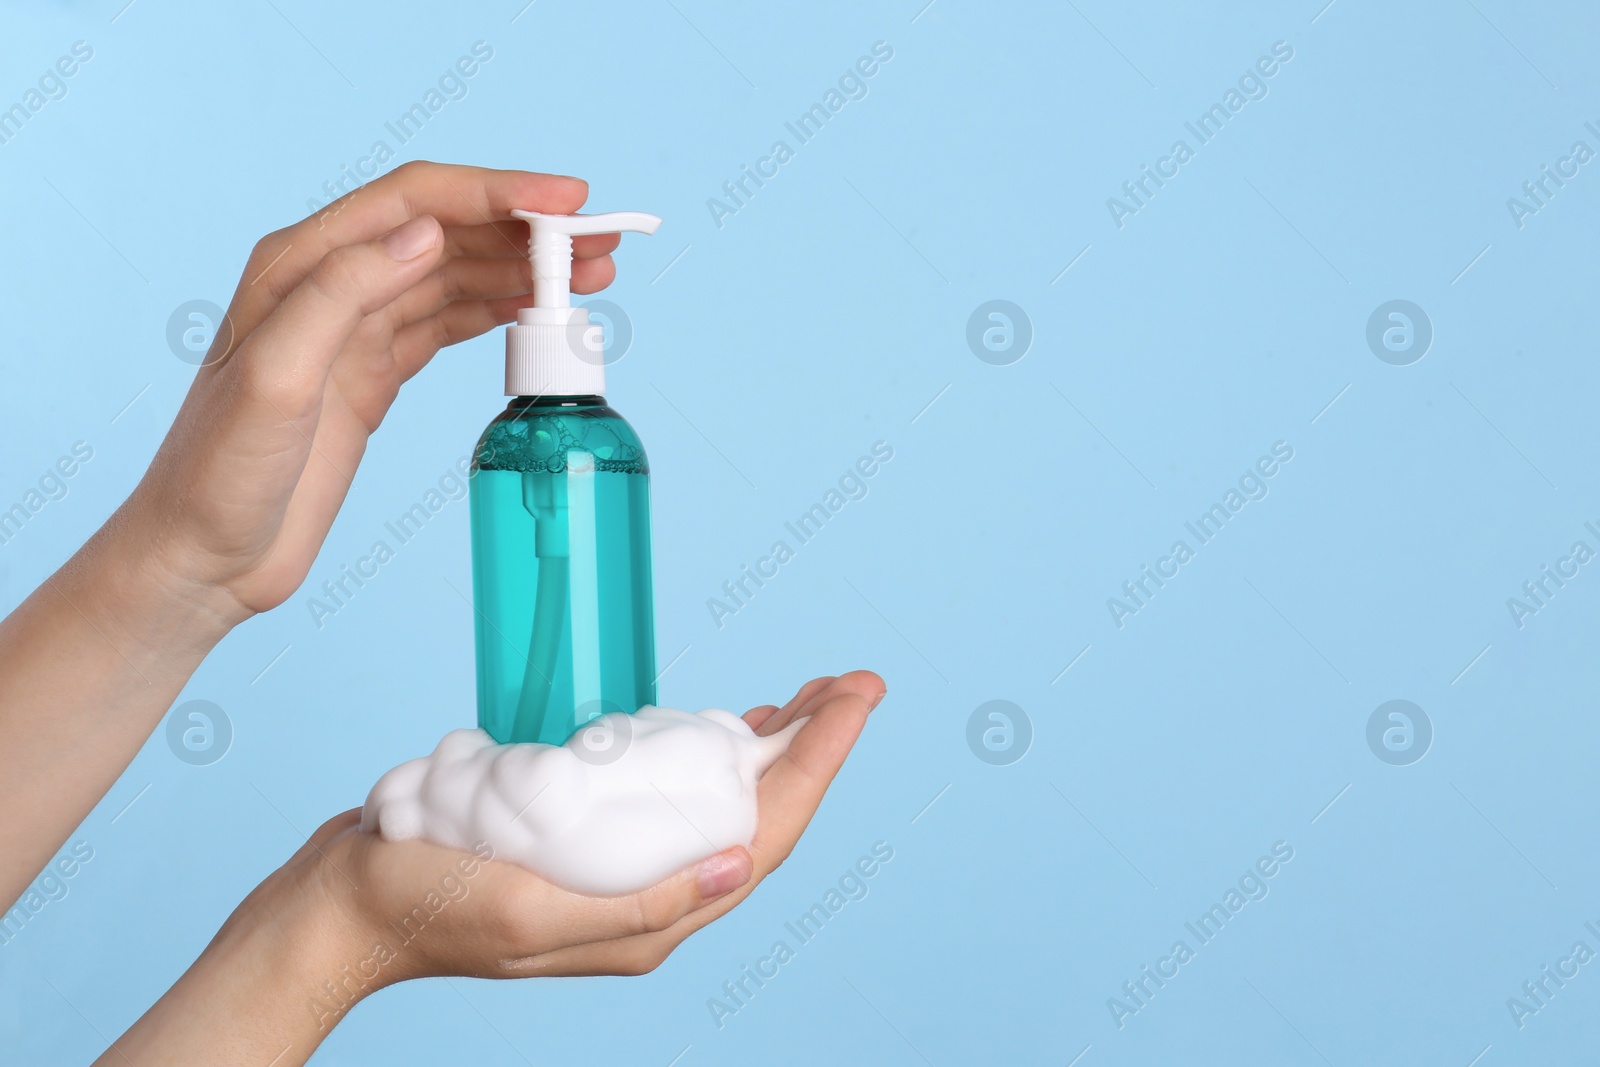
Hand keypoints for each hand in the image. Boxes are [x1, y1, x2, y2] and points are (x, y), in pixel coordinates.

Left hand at [116, 161, 620, 620]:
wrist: (202, 556)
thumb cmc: (218, 472)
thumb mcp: (276, 377)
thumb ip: (343, 292)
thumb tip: (426, 232)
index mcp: (300, 263)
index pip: (414, 201)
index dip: (496, 192)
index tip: (565, 202)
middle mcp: (330, 283)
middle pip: (447, 232)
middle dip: (527, 232)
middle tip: (600, 243)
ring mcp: (355, 331)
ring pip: (455, 277)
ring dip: (522, 271)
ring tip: (591, 276)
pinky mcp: (373, 376)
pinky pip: (446, 324)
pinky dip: (496, 312)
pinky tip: (535, 309)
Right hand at [324, 671, 884, 983]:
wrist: (340, 907)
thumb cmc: (422, 907)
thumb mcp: (532, 916)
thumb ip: (639, 909)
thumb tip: (740, 869)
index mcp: (649, 921)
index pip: (764, 836)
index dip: (818, 765)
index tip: (853, 699)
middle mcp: (647, 896)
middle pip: (756, 815)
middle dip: (812, 747)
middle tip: (848, 681)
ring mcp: (618, 865)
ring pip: (720, 802)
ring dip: (770, 749)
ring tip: (808, 697)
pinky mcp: (586, 833)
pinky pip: (670, 790)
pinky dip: (707, 752)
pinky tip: (720, 723)